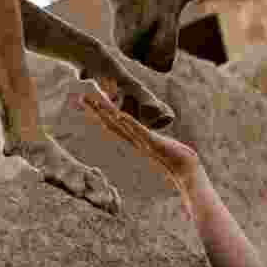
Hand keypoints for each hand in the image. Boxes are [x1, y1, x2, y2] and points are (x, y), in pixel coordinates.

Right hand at [74, 91, 200, 190]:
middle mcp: (134, 140)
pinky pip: (138, 130)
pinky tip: (120, 114)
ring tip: (96, 102)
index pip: (112, 124)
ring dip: (108, 114)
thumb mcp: (156, 143)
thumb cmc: (172, 155)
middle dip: (96, 111)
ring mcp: (141, 141)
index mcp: (133, 139)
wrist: (184, 168)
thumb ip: (148, 138)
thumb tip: (145, 133)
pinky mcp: (152, 142)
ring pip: (121, 126)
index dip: (99, 114)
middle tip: (83, 98)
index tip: (88, 102)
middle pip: (111, 123)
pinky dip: (129, 123)